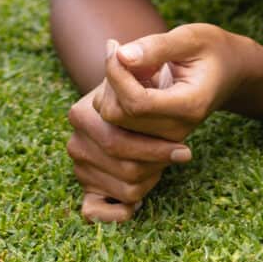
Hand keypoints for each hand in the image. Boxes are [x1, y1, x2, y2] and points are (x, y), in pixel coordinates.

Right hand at [66, 62, 193, 224]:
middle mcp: (76, 138)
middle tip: (183, 153)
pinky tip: (138, 201)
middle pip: (123, 166)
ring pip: (124, 188)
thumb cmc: (156, 76)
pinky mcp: (89, 183)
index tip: (186, 147)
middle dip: (156, 162)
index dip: (156, 146)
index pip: (118, 137)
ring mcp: (81, 162)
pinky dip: (118, 212)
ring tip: (163, 162)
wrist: (147, 89)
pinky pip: (95, 210)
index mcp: (83, 111)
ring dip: (151, 179)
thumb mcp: (162, 55)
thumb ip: (145, 50)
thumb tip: (117, 49)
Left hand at [94, 25, 240, 143]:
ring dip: (110, 89)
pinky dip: (113, 98)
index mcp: (189, 106)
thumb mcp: (191, 38)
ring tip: (133, 67)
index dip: (116, 74)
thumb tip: (122, 55)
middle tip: (123, 53)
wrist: (230, 73)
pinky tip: (132, 81)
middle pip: (117, 115)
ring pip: (111, 120)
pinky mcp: (151, 138)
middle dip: (111, 80)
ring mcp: (163, 138)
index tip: (116, 47)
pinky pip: (114, 123)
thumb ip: (157, 46)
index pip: (135, 103)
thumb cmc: (210, 50)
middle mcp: (175, 130)